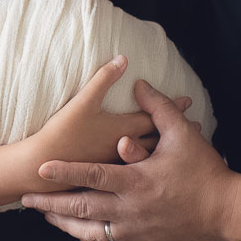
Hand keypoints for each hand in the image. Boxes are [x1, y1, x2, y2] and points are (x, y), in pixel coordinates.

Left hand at [21, 79, 237, 240]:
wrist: (226, 210)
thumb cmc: (204, 170)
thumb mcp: (183, 133)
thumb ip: (158, 107)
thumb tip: (139, 83)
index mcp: (136, 182)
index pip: (91, 176)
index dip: (65, 171)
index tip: (41, 168)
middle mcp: (131, 210)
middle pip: (81, 209)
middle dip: (51, 204)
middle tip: (28, 199)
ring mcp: (136, 230)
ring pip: (90, 232)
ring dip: (65, 224)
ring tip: (46, 216)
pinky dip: (89, 238)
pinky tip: (78, 232)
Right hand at [27, 55, 191, 167]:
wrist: (43, 170)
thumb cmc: (63, 134)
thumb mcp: (83, 102)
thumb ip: (104, 79)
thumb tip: (123, 58)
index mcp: (123, 130)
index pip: (155, 116)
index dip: (173, 107)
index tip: (190, 101)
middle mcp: (126, 150)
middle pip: (159, 140)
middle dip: (178, 131)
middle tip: (198, 126)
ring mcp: (119, 169)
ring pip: (152, 160)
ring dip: (167, 152)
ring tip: (183, 148)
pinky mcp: (109, 181)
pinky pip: (138, 174)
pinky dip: (150, 168)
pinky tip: (155, 172)